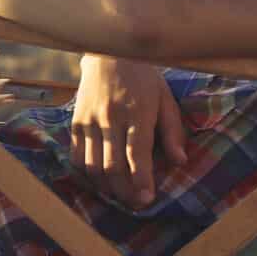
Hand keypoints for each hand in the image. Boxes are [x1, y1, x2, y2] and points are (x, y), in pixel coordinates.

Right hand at [70, 56, 186, 207]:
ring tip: (119, 196)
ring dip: (105, 187)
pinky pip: (77, 156)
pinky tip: (100, 180)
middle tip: (136, 204)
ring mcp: (90, 120)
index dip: (142, 180)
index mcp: (137, 111)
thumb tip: (180, 162)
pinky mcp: (76, 121)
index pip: (137, 154)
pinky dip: (87, 174)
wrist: (109, 52)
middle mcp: (111, 117)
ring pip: (92, 165)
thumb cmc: (144, 78)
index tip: (147, 199)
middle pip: (112, 166)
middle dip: (124, 191)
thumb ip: (172, 131)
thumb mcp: (165, 98)